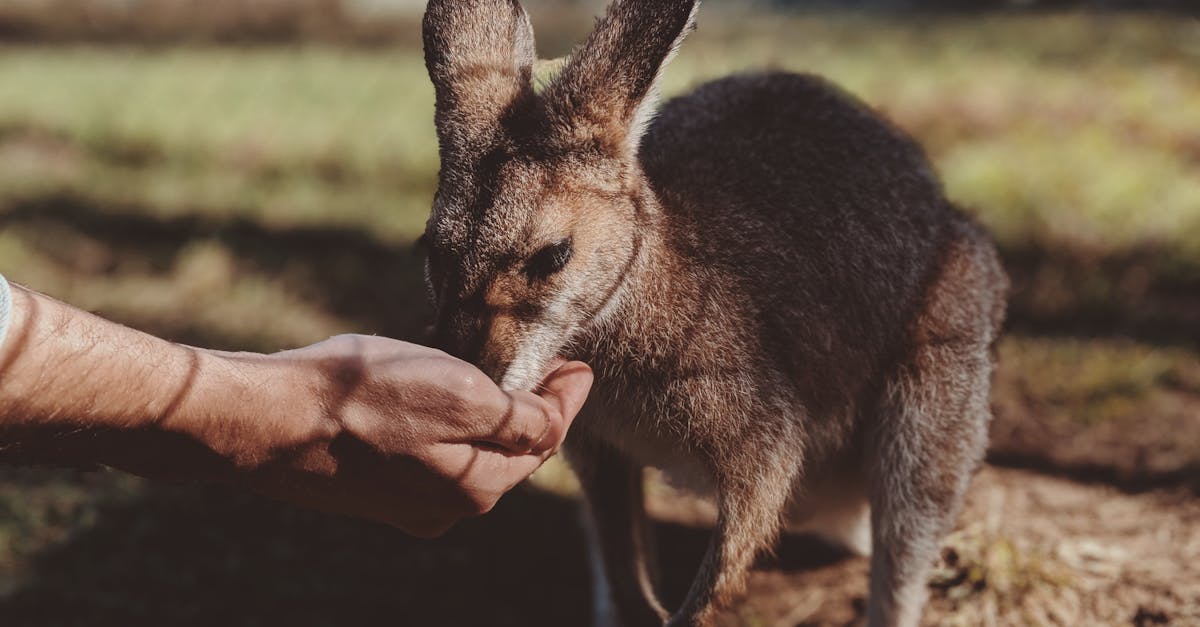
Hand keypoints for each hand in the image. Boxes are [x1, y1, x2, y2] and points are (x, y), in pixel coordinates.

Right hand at [228, 335, 592, 537]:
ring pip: (466, 454)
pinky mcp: (370, 487)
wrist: (264, 420)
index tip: (581, 364)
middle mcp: (446, 508)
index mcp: (478, 490)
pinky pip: (426, 453)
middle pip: (507, 453)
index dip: (568, 397)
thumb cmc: (364, 399)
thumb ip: (522, 418)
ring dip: (486, 418)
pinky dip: (445, 425)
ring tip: (496, 377)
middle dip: (530, 410)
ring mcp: (405, 503)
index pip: (544, 440)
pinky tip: (435, 399)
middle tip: (546, 367)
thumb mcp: (462, 397)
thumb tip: (561, 418)